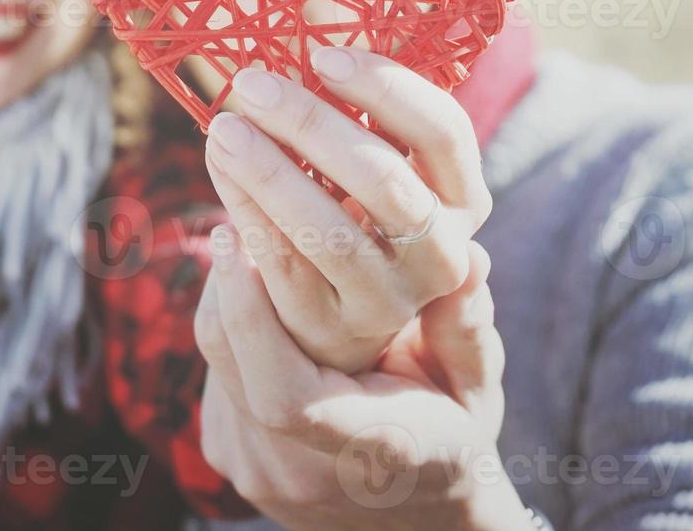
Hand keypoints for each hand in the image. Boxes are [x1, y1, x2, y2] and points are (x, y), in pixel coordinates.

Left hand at [194, 226, 528, 529]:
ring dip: (227, 287)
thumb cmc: (452, 437)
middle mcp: (294, 468)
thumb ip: (467, 329)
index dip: (252, 315)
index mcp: (364, 450)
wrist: (413, 518)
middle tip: (238, 194)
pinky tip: (253, 275)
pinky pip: (215, 368)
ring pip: (214, 356)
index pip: (284, 394)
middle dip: (230, 272)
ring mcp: (253, 467)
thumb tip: (470, 255)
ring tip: (245, 220)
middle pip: (229, 358)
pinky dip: (232, 316)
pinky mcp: (227, 450)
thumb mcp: (477, 390)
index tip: (238, 239)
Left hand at [202, 45, 491, 372]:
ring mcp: (391, 296)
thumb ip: (357, 101)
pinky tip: (220, 174)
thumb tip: (315, 11)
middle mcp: (441, 251)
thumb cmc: (350, 205)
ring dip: (269, 172)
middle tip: (251, 84)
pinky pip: (283, 263)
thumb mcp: (371, 157)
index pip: (444, 131)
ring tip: (221, 129)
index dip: (386, 87)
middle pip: (383, 179)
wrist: (333, 310)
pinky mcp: (335, 325)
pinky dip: (245, 214)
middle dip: (313, 124)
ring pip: (328, 228)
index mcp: (462, 196)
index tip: (322, 55)